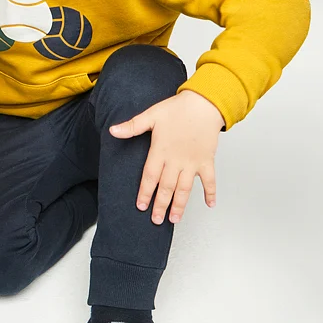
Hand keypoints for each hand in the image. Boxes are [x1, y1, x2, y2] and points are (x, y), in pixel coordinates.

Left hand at [109, 90, 223, 223]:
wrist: (204, 103)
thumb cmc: (178, 108)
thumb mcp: (151, 115)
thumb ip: (132, 126)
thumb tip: (113, 131)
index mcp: (161, 151)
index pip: (150, 177)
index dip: (145, 192)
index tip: (141, 206)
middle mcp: (176, 160)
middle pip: (166, 187)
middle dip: (160, 205)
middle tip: (155, 220)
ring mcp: (192, 162)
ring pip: (185, 188)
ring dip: (180, 205)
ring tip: (174, 219)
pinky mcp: (206, 160)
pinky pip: (210, 180)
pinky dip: (210, 192)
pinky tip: (209, 204)